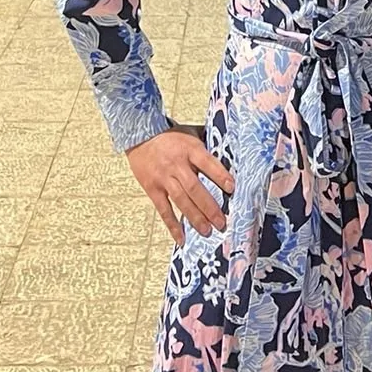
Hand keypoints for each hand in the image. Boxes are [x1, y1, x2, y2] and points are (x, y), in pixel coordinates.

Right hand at [126, 125, 234, 245]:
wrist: (140, 134)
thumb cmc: (170, 136)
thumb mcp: (191, 133)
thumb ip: (207, 147)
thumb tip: (230, 157)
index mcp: (189, 149)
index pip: (207, 163)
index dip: (220, 176)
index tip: (232, 188)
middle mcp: (176, 164)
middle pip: (194, 188)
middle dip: (209, 206)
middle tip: (221, 222)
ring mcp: (163, 177)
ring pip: (181, 200)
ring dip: (195, 217)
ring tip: (207, 231)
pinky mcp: (152, 188)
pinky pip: (163, 209)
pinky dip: (172, 225)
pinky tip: (181, 238)